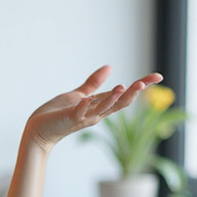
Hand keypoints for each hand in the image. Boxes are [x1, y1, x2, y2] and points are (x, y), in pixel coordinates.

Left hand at [24, 66, 163, 150]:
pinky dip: (84, 106)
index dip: (141, 86)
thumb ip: (93, 83)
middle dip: (132, 94)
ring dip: (112, 98)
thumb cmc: (57, 114)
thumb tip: (110, 67)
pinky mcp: (69, 119)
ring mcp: (83, 117)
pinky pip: (79, 113)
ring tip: (122, 86)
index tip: (158, 76)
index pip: (124, 96)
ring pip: (103, 109)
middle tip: (144, 82)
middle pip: (119, 104)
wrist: (38, 129)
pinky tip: (88, 99)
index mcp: (99, 106)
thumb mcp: (79, 95)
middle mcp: (95, 114)